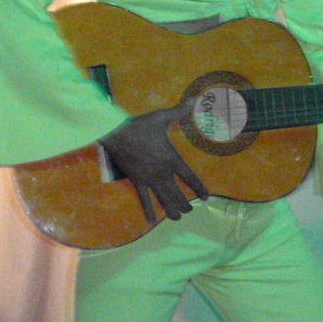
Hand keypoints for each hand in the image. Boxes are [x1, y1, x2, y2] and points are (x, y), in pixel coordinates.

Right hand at [98, 105, 210, 224]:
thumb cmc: (139, 125)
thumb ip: (179, 111)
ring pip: (163, 198)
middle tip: (191, 211)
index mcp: (171, 158)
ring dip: (172, 209)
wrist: (116, 133)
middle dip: (185, 203)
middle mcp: (162, 172)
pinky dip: (148, 210)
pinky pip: (144, 199)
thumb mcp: (161, 117)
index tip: (206, 197)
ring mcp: (149, 178)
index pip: (189, 176)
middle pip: (177, 193)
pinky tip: (152, 222)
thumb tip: (194, 99)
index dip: (199, 188)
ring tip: (178, 218)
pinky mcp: (137, 181)